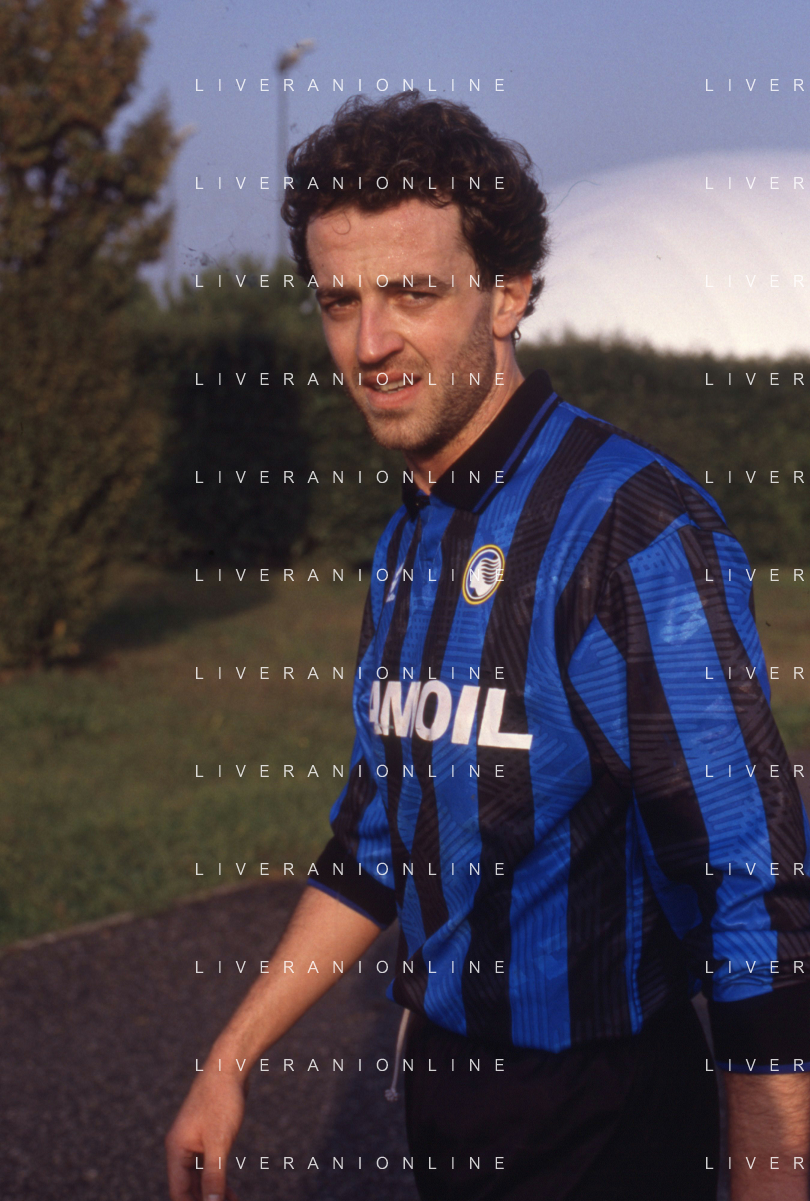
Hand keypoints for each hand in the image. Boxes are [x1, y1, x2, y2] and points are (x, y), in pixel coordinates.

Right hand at [165, 1067, 245, 1200]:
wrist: (230, 1066)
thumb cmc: (222, 1100)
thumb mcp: (219, 1142)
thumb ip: (214, 1176)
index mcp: (176, 1149)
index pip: (179, 1191)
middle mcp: (181, 1147)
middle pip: (187, 1187)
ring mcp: (193, 1141)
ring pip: (198, 1178)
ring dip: (212, 1194)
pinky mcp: (206, 1135)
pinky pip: (207, 1166)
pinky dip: (217, 1179)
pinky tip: (229, 1191)